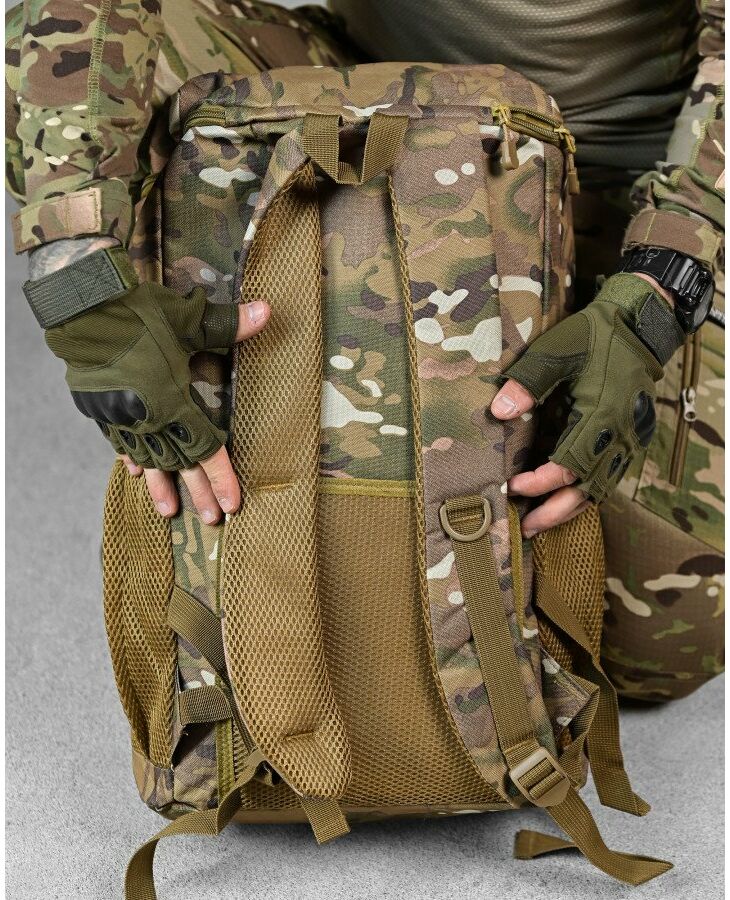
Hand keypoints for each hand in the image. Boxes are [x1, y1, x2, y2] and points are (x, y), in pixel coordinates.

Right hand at [116, 293, 269, 522]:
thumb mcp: (188, 318)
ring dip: (161, 485)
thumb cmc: (138, 313)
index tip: (232, 504)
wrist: (80, 309)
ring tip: (169, 511)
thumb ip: (228, 325)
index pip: (205, 450)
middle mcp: (148, 416)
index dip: (221, 478)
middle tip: (211, 520)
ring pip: (147, 459)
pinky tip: (136, 472)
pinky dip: (131, 457)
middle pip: (179, 463)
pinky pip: (120, 441)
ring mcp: (122, 415)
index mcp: (173, 402)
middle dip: (197, 491)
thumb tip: (268, 311)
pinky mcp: (101, 408)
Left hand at [490, 273, 681, 535]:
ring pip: (600, 489)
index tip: (512, 485)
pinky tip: (562, 503)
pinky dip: (585, 495)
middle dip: (554, 511)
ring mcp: (628, 440)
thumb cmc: (594, 336)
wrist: (638, 327)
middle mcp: (619, 435)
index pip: (569, 464)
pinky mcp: (629, 440)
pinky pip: (608, 478)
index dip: (540, 481)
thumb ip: (529, 381)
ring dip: (568, 510)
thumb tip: (500, 412)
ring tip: (538, 524)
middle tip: (524, 527)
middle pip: (587, 488)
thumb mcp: (557, 349)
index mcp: (601, 415)